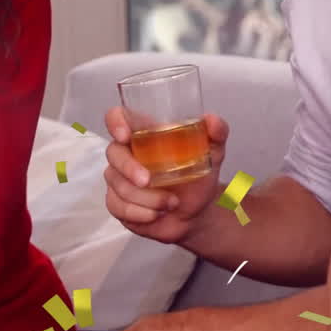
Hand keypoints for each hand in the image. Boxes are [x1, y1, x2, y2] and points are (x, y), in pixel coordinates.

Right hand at [104, 106, 227, 244]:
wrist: (197, 213)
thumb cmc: (197, 178)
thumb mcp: (212, 154)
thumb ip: (217, 133)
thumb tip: (212, 121)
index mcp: (143, 135)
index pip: (117, 117)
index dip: (115, 123)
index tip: (125, 136)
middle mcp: (126, 154)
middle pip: (113, 153)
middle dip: (129, 169)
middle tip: (148, 180)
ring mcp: (118, 178)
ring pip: (119, 185)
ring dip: (147, 198)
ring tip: (171, 203)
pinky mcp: (116, 202)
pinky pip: (118, 206)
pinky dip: (141, 213)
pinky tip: (157, 213)